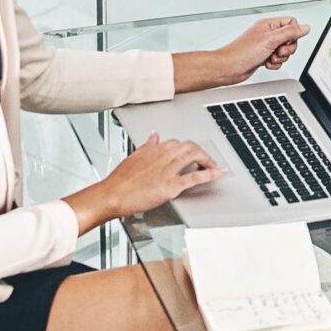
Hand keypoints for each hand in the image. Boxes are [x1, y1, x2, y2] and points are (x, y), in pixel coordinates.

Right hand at [71, 136, 220, 229]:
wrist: (112, 194)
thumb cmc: (120, 180)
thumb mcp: (134, 156)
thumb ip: (147, 145)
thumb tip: (154, 135)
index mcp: (155, 149)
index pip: (178, 143)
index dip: (189, 148)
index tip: (193, 153)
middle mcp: (164, 156)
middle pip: (191, 146)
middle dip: (202, 152)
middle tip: (207, 160)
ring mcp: (169, 170)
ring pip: (195, 156)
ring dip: (208, 160)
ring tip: (214, 166)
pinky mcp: (171, 185)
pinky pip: (196, 177)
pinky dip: (211, 173)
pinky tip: (219, 173)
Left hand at [215, 16, 307, 82]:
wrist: (229, 68)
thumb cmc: (242, 52)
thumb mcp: (270, 40)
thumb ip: (290, 33)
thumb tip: (305, 27)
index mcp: (269, 24)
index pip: (292, 23)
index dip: (293, 34)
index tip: (285, 41)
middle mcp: (268, 34)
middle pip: (291, 39)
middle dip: (287, 48)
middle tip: (277, 51)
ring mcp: (266, 45)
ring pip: (285, 51)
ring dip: (280, 58)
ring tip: (269, 57)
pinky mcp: (264, 56)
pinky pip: (278, 60)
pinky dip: (274, 64)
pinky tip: (266, 63)